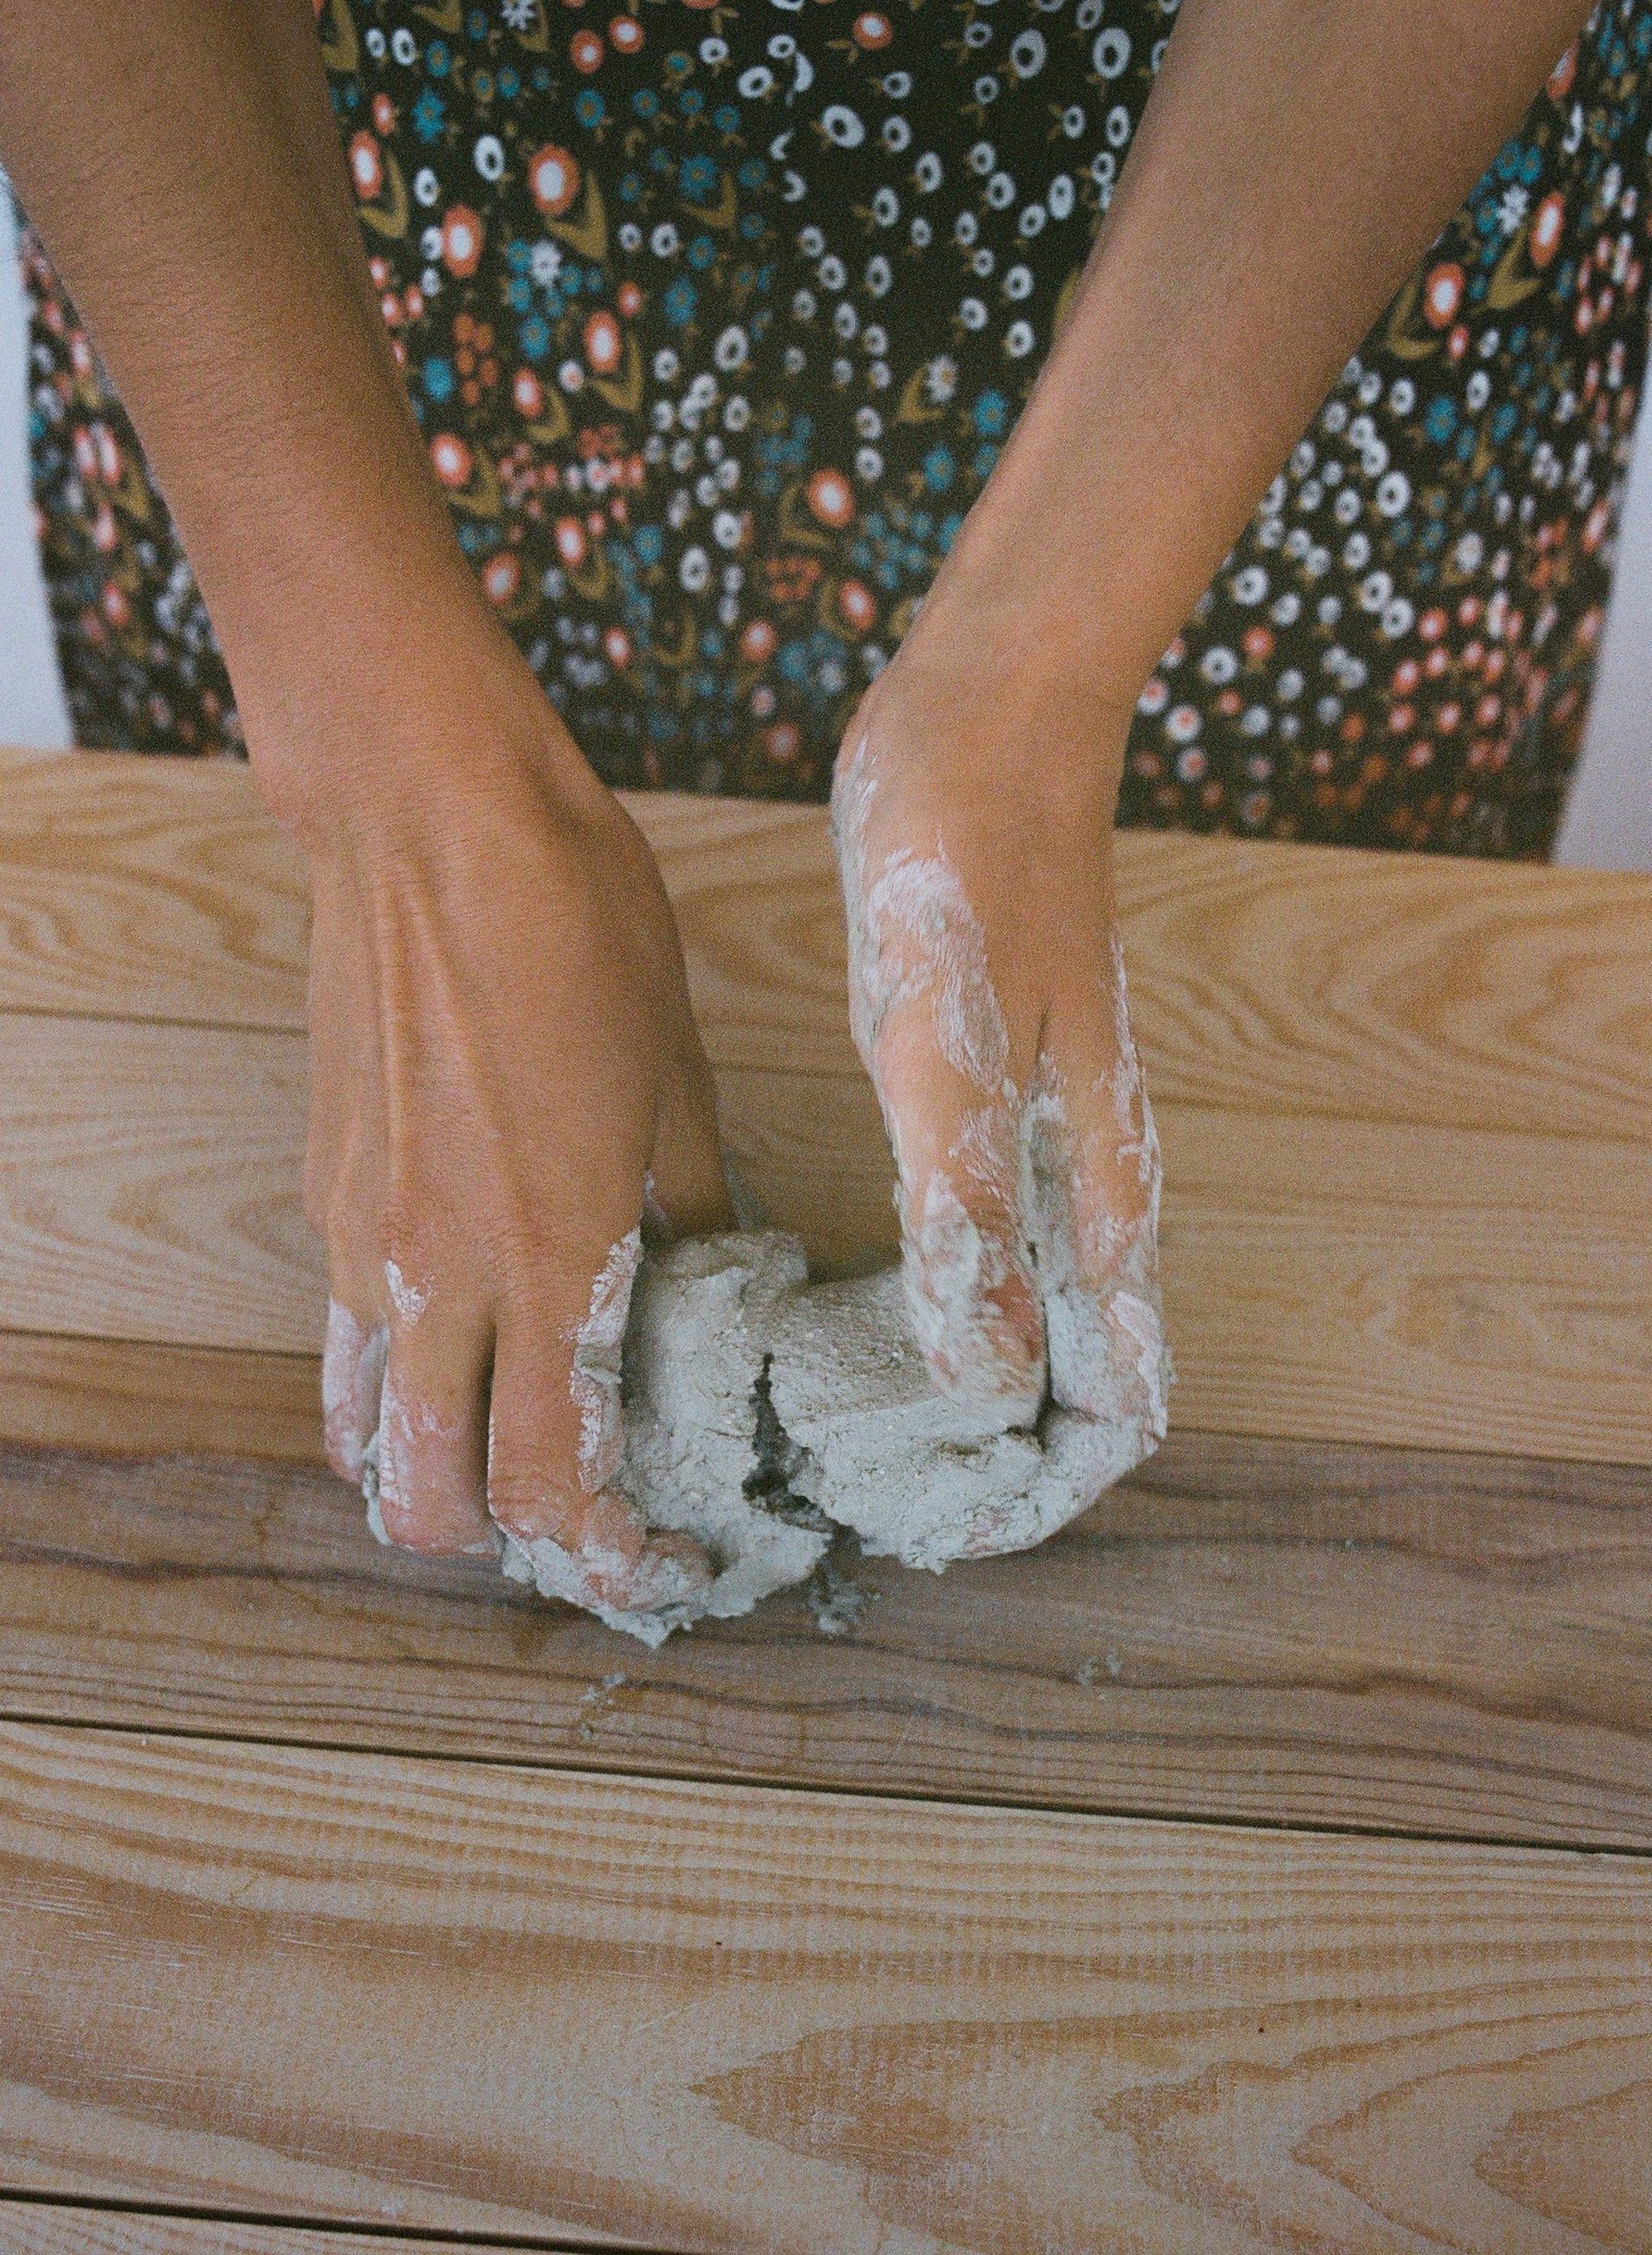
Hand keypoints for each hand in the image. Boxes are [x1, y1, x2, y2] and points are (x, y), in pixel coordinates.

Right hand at [263, 610, 732, 1624]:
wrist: (427, 816)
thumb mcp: (676, 1082)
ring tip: (512, 1453)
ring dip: (433, 1476)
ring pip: (362, 1437)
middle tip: (587, 1519)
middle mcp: (434, 1276)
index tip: (668, 1564)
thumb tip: (715, 1299)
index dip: (613, 1556)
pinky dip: (393, 1389)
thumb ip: (687, 1218)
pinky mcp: (323, 1193)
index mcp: (548, 1256)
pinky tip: (463, 1340)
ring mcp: (359, 1240)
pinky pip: (344, 1341)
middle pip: (429, 1504)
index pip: (556, 1484)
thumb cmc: (576, 929)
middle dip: (508, 1545)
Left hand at [830, 602, 1169, 1464]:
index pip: (1120, 1387)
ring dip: (977, 1388)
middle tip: (886, 1510)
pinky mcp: (987, 1092)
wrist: (980, 723)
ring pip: (1039, 1306)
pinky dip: (943, 1299)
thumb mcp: (948, 1050)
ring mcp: (1041, 1135)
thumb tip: (987, 1378)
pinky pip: (987, 1235)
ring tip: (871, 1447)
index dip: (1055, 1480)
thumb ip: (969, 1214)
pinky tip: (872, 1307)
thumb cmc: (968, 875)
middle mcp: (1083, 1176)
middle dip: (1005, 1456)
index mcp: (1098, 1183)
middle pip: (1082, 1364)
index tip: (961, 1528)